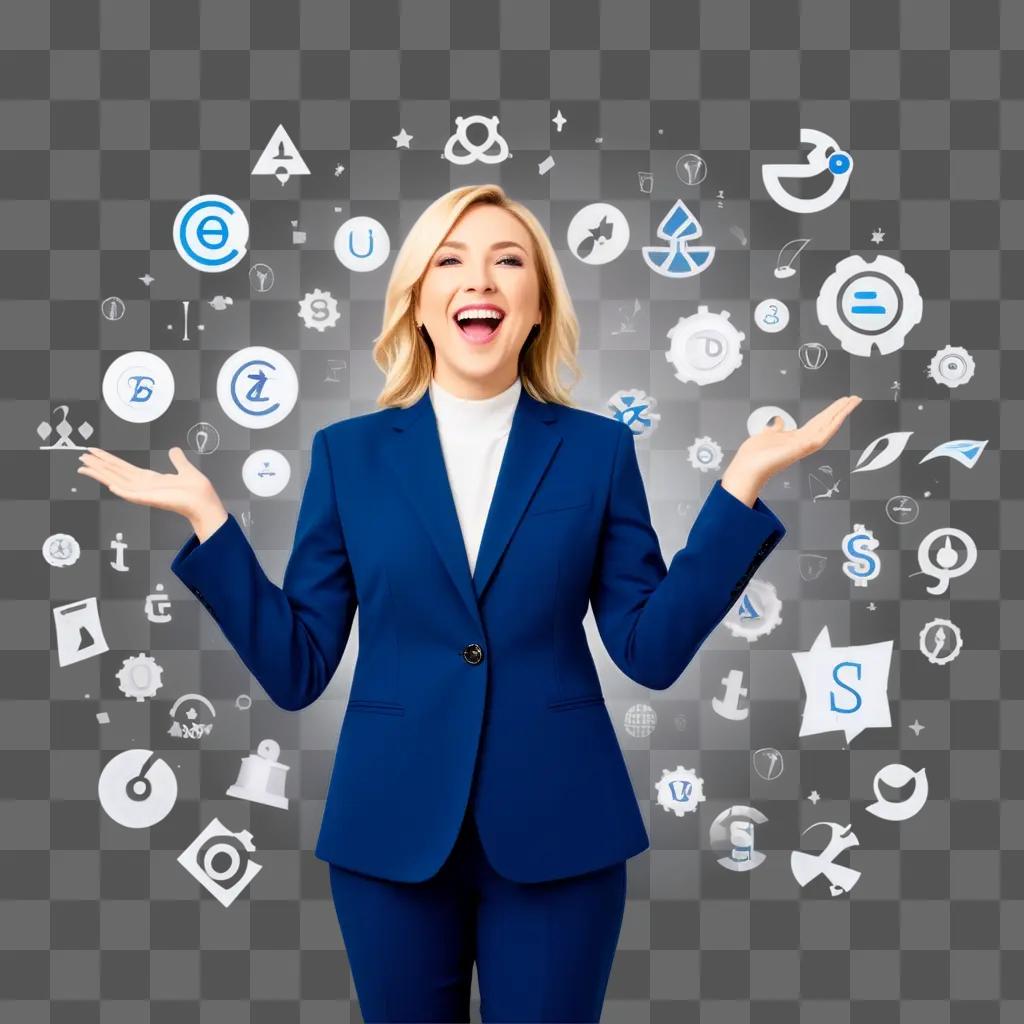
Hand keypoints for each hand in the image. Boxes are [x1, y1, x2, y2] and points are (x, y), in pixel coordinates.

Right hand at [77, 447, 228, 539]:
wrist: (205, 503)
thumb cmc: (197, 491)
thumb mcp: (185, 469)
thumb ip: (177, 460)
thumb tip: (174, 449)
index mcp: (150, 479)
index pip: (124, 468)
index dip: (109, 460)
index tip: (94, 453)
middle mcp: (144, 486)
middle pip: (115, 473)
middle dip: (99, 465)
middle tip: (81, 457)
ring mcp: (145, 494)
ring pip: (118, 482)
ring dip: (102, 475)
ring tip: (85, 467)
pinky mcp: (152, 500)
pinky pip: (134, 495)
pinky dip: (122, 490)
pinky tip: (110, 485)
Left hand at [721, 396, 862, 504]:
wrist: (745, 470)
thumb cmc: (753, 458)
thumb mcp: (766, 436)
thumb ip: (775, 430)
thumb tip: (778, 421)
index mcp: (795, 439)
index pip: (817, 423)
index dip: (830, 412)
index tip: (840, 402)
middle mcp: (802, 443)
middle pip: (826, 423)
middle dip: (840, 410)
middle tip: (854, 398)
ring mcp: (803, 447)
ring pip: (827, 428)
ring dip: (840, 414)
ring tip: (852, 402)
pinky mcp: (800, 449)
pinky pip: (820, 436)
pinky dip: (831, 426)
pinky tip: (840, 416)